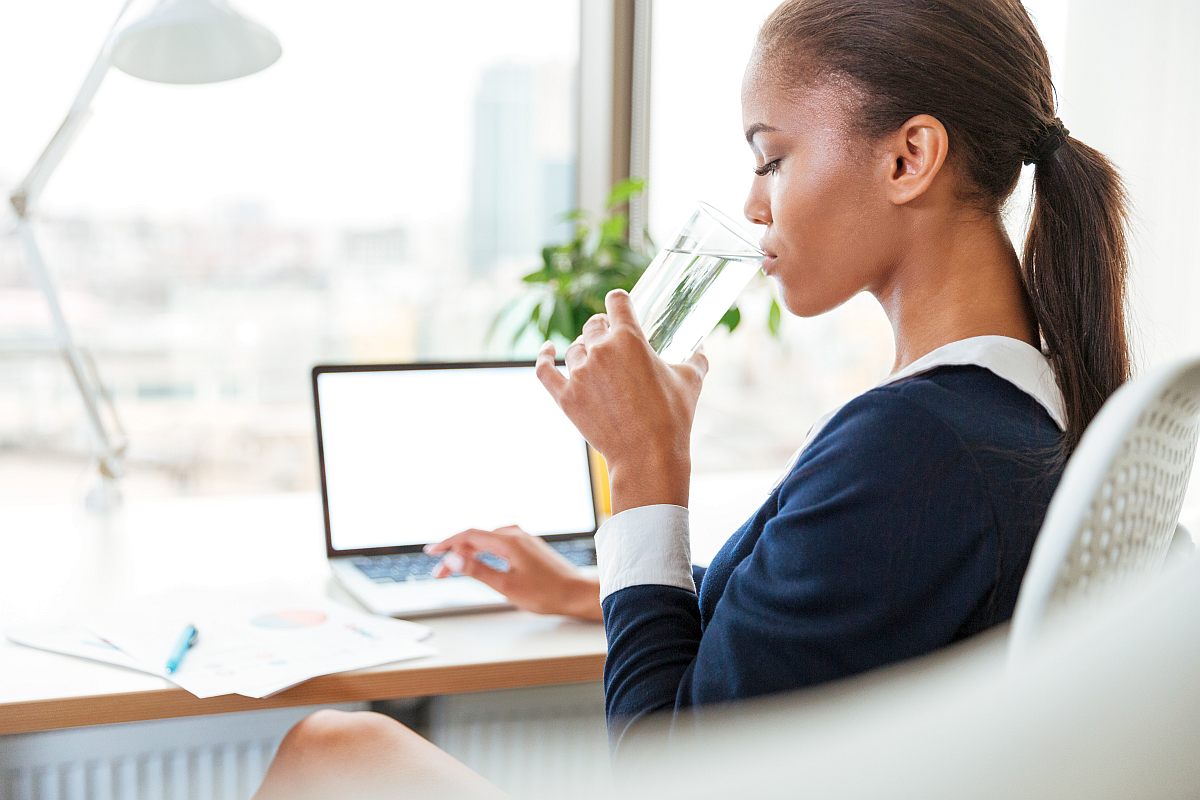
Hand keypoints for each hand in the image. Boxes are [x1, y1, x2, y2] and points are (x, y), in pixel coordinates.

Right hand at [424, 526, 601, 620]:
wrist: (576, 593)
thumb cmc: (546, 593)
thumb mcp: (506, 586)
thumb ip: (478, 570)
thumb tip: (454, 558)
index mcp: (508, 541)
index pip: (469, 536)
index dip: (447, 543)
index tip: (431, 552)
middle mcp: (515, 535)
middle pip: (476, 538)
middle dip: (455, 553)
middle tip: (439, 573)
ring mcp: (523, 539)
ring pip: (487, 541)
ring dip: (468, 553)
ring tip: (455, 568)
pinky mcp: (528, 546)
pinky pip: (498, 543)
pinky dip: (483, 552)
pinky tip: (480, 561)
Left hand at [535, 289, 707, 512]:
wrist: (648, 455)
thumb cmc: (672, 417)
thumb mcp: (690, 381)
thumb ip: (696, 359)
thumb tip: (702, 350)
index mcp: (629, 338)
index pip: (617, 301)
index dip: (618, 301)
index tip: (618, 305)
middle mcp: (600, 349)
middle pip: (594, 325)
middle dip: (603, 327)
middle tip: (610, 338)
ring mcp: (580, 373)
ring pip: (575, 348)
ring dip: (584, 350)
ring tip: (595, 361)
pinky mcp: (566, 396)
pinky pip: (544, 369)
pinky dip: (543, 357)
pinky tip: (547, 350)